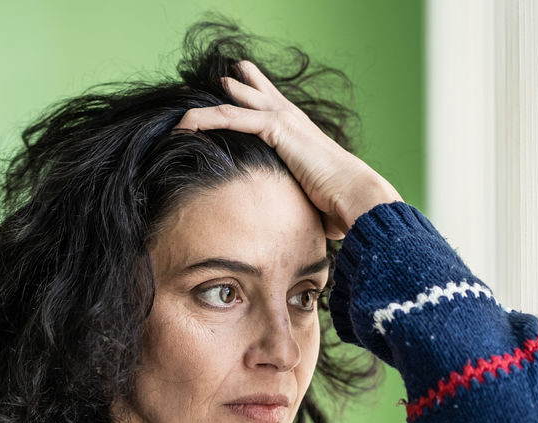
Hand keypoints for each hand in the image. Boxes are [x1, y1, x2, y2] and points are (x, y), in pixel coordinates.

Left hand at [174, 60, 401, 238]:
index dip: (250, 98)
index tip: (232, 95)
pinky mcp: (278, 126)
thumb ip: (292, 199)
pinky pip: (232, 117)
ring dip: (204, 109)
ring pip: (234, 104)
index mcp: (299, 132)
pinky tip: (184, 125)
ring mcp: (285, 119)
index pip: (270, 107)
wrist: (356, 197)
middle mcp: (292, 118)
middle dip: (234, 86)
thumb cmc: (337, 204)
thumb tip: (283, 225)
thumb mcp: (307, 197)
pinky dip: (205, 120)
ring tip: (182, 112)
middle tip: (210, 82)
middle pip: (255, 92)